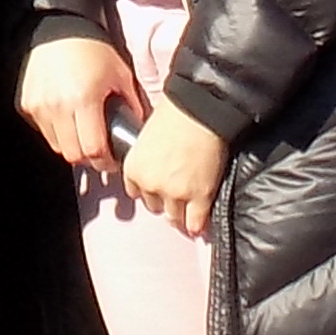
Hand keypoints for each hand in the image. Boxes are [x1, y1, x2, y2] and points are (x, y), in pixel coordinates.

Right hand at [20, 30, 143, 175]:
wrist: (59, 29)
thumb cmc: (91, 48)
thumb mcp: (120, 73)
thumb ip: (132, 103)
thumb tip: (138, 127)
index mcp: (84, 100)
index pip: (93, 150)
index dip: (105, 161)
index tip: (112, 159)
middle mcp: (58, 106)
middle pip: (73, 155)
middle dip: (88, 157)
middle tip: (99, 149)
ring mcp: (39, 106)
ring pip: (56, 146)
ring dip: (71, 144)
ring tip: (83, 130)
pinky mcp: (27, 104)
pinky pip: (43, 130)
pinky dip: (55, 130)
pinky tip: (66, 116)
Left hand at [116, 99, 228, 236]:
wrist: (200, 109)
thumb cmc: (177, 112)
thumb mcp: (150, 134)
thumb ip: (150, 155)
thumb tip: (159, 161)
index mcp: (134, 168)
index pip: (136, 192)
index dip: (150, 190)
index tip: (158, 189)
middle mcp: (150, 184)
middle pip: (155, 206)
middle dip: (165, 201)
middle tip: (178, 194)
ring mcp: (175, 193)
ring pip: (175, 218)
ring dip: (182, 214)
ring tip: (190, 211)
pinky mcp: (199, 197)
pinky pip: (196, 223)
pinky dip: (198, 225)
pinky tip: (201, 224)